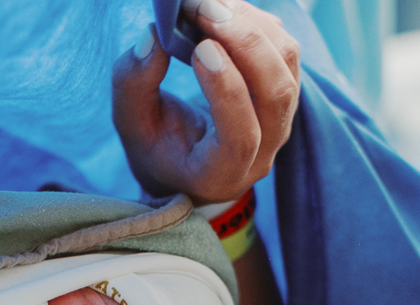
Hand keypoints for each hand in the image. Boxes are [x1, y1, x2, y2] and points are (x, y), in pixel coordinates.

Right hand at [112, 0, 300, 204]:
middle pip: (276, 95)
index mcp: (221, 173)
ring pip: (287, 65)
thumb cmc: (158, 149)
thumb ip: (133, 85)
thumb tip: (154, 34)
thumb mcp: (132, 126)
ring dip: (252, 25)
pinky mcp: (287, 93)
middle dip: (245, 42)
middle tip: (204, 8)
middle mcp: (263, 153)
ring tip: (209, 6)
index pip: (241, 137)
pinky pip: (286, 50)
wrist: (190, 166)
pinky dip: (257, 22)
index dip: (227, 89)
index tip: (200, 47)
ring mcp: (282, 122)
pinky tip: (224, 12)